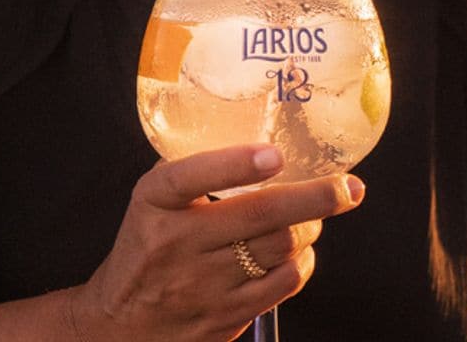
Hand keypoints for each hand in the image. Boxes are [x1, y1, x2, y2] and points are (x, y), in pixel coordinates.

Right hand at [69, 144, 364, 341]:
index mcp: (156, 202)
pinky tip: (300, 250)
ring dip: (311, 228)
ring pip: (280, 250)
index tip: (274, 154)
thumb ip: (195, 172)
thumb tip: (262, 142)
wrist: (118, 324)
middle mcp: (178, 243)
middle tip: (347, 186)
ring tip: (317, 215)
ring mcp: (204, 286)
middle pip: (260, 217)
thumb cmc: (145, 247)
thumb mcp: (154, 200)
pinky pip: (282, 286)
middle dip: (315, 198)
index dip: (236, 164)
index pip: (191, 176)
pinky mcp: (225, 317)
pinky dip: (302, 263)